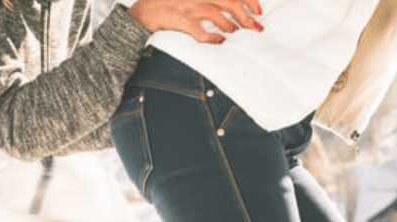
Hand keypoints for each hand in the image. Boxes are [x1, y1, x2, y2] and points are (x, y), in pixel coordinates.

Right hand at [126, 0, 263, 43]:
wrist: (138, 15)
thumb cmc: (162, 6)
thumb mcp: (186, 0)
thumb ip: (206, 3)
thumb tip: (227, 13)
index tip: (258, 10)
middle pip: (229, 2)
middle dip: (246, 16)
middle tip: (256, 28)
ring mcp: (188, 6)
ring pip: (219, 15)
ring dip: (232, 27)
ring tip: (239, 36)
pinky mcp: (179, 19)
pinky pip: (201, 31)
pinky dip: (214, 38)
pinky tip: (220, 42)